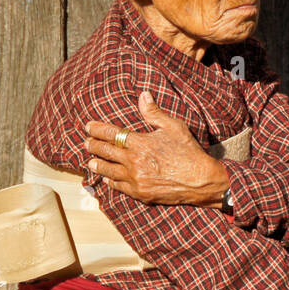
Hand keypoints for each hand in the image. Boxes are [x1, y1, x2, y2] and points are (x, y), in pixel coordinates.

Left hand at [84, 91, 229, 207]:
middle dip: (93, 146)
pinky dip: (110, 182)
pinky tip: (107, 180)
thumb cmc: (189, 152)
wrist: (202, 181)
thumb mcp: (174, 127)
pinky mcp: (141, 193)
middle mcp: (134, 161)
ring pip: (108, 171)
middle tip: (86, 143)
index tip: (88, 126)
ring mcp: (136, 179)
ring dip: (98, 165)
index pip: (111, 134)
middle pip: (106, 152)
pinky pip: (119, 187)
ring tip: (90, 161)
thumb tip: (143, 95)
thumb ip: (154, 113)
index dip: (97, 129)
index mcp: (140, 143)